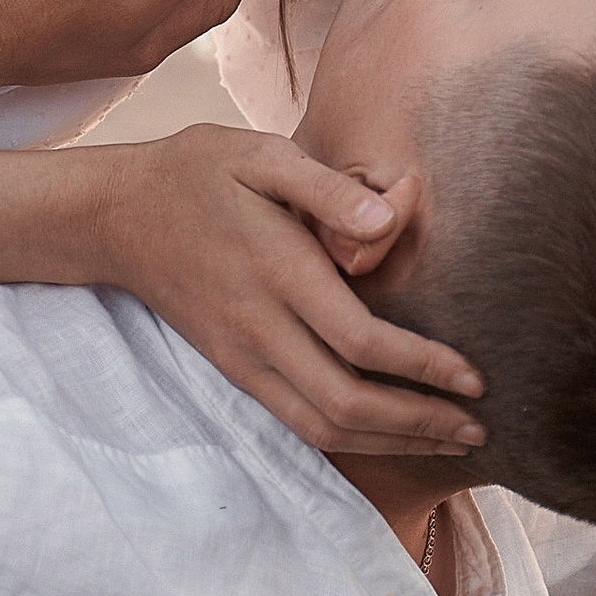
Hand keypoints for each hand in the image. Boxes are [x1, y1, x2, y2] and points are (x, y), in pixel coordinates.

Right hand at [90, 125, 486, 460]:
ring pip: (322, 427)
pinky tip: (391, 433)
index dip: (424, 368)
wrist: (117, 215)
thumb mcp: (261, 153)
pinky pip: (298, 421)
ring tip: (449, 442)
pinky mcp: (233, 369)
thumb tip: (390, 221)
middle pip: (346, 403)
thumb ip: (328, 187)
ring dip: (391, 442)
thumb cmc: (199, 172)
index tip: (475, 378)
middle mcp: (258, 326)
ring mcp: (241, 356)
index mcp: (275, 269)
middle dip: (419, 423)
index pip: (361, 340)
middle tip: (479, 426)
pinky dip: (352, 438)